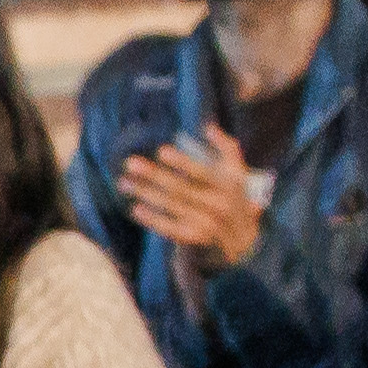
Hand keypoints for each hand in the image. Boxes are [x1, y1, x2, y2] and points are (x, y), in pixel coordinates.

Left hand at [114, 128, 269, 271]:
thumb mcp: (238, 173)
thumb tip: (208, 126)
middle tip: (130, 163)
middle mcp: (220, 204)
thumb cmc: (234, 198)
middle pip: (181, 188)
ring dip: (145, 193)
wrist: (243, 240)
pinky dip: (153, 219)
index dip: (182, 162)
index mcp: (231, 184)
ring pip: (171, 206)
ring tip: (124, 183)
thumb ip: (227, 148)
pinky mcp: (195, 238)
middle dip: (153, 175)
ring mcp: (208, 223)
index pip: (203, 172)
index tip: (161, 151)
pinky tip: (136, 208)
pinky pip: (170, 228)